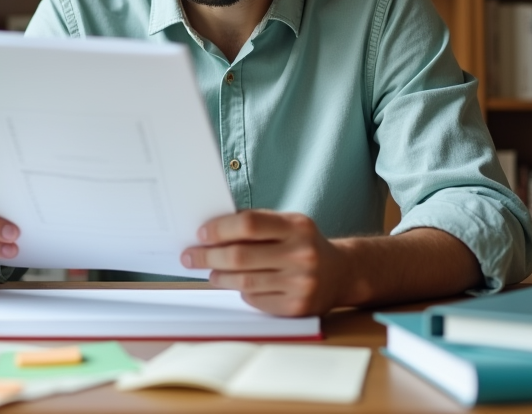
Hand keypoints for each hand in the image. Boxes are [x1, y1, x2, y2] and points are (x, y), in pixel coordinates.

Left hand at [180, 210, 344, 316]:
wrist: (341, 274)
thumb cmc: (303, 244)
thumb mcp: (288, 224)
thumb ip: (257, 224)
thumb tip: (212, 229)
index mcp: (297, 227)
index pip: (249, 224)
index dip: (220, 229)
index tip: (201, 233)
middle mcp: (301, 254)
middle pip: (240, 256)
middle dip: (208, 256)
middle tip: (190, 256)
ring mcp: (300, 283)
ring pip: (244, 281)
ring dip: (219, 276)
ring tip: (210, 271)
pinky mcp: (296, 307)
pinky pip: (255, 299)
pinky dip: (242, 291)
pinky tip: (237, 284)